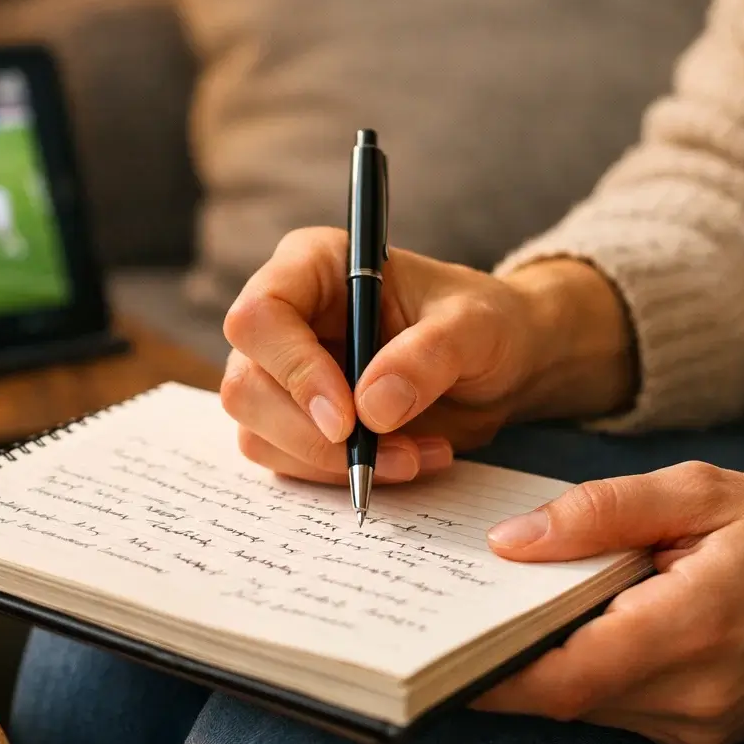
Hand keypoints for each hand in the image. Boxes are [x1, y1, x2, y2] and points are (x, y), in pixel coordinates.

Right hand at [221, 227, 633, 484]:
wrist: (498, 366)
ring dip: (331, 464)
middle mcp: (284, 318)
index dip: (292, 371)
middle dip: (311, 436)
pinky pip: (287, 462)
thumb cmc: (485, 324)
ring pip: (257, 433)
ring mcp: (281, 374)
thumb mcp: (476, 327)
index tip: (346, 419)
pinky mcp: (293, 421)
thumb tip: (371, 409)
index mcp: (312, 266)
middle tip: (387, 453)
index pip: (260, 317)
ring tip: (413, 456)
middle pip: (245, 386)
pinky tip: (405, 461)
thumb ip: (428, 356)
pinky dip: (340, 477)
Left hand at [475, 462, 743, 743]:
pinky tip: (570, 627)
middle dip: (503, 658)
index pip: (562, 676)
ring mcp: (698, 728)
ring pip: (587, 705)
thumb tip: (510, 542)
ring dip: (544, 664)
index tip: (432, 650)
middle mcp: (691, 697)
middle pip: (564, 694)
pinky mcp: (701, 735)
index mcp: (690, 631)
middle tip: (449, 616)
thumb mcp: (699, 493)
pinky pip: (619, 710)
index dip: (488, 672)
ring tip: (501, 611)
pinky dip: (586, 673)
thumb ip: (600, 512)